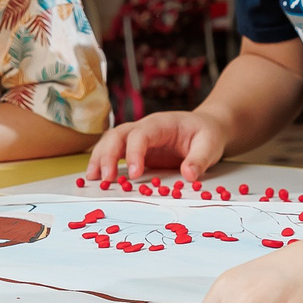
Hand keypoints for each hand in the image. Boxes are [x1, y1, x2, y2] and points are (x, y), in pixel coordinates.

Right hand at [84, 109, 228, 183]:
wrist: (206, 128)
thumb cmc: (207, 134)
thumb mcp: (210, 145)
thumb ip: (200, 160)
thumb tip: (189, 176)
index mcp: (161, 123)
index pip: (141, 135)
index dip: (135, 153)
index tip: (134, 175)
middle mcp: (144, 127)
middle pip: (118, 135)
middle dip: (108, 155)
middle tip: (105, 179)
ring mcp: (137, 137)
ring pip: (110, 141)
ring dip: (99, 158)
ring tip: (92, 178)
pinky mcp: (135, 149)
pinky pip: (114, 151)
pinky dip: (103, 162)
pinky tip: (96, 177)